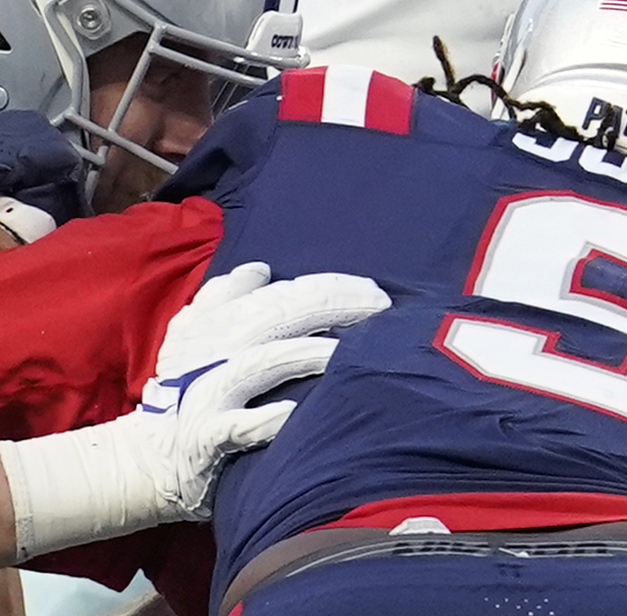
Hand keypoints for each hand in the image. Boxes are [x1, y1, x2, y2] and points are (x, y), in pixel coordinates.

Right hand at [0, 263, 389, 556]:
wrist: (143, 461)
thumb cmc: (183, 393)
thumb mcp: (192, 337)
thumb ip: (224, 298)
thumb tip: (261, 269)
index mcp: (214, 323)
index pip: (281, 293)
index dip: (332, 287)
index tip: (375, 292)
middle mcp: (212, 352)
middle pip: (277, 316)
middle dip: (334, 305)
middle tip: (381, 309)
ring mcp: (206, 395)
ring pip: (260, 363)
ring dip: (306, 352)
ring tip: (346, 350)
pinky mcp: (205, 439)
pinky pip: (239, 427)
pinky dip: (268, 420)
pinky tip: (297, 414)